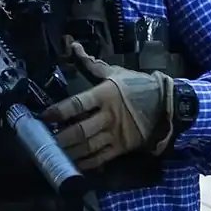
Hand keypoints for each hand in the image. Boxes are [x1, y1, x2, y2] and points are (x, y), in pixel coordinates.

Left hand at [41, 41, 174, 169]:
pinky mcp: (122, 147)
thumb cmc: (138, 86)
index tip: (45, 117)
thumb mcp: (116, 73)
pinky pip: (101, 157)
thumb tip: (74, 47)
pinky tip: (73, 163)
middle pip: (80, 130)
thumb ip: (92, 64)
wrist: (166, 104)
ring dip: (69, 152)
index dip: (60, 111)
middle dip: (60, 137)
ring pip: (88, 146)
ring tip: (54, 154)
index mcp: (105, 95)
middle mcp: (108, 115)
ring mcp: (115, 133)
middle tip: (44, 141)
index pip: (78, 103)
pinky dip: (86, 163)